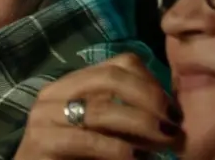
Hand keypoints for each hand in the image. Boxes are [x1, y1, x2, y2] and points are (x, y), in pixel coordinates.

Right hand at [15, 53, 180, 159]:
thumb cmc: (75, 158)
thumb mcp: (106, 132)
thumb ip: (127, 117)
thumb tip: (171, 114)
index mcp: (72, 84)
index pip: (119, 64)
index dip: (152, 83)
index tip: (173, 112)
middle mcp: (55, 92)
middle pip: (111, 77)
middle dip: (150, 99)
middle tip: (174, 126)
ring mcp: (44, 115)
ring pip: (102, 108)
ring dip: (142, 126)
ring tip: (165, 145)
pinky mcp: (41, 141)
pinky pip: (88, 140)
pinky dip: (119, 149)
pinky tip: (137, 158)